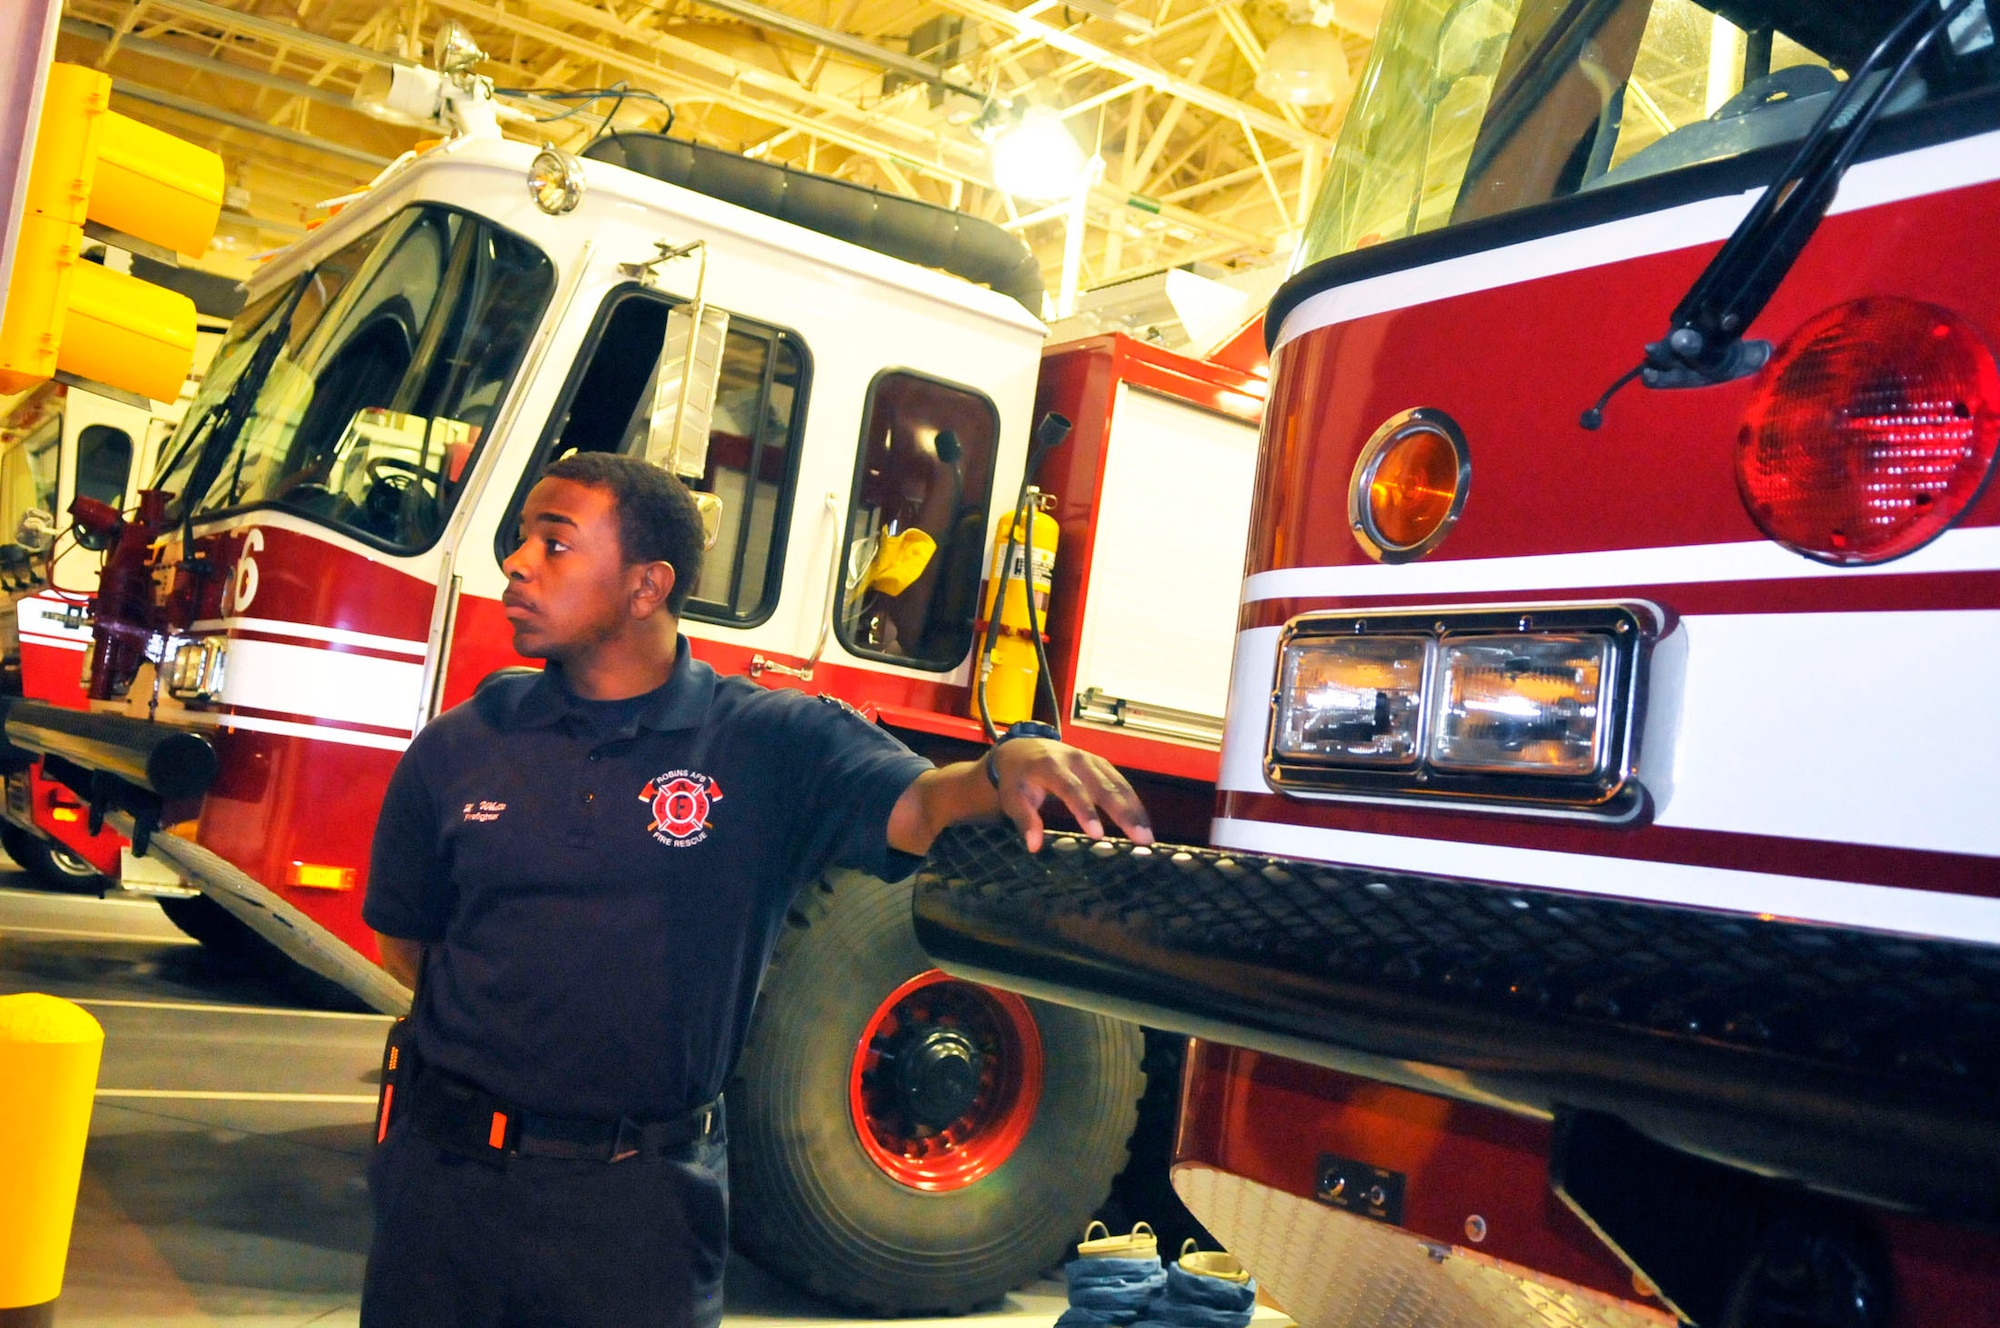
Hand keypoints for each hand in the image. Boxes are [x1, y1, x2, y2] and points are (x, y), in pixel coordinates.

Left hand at [991, 739, 1154, 853]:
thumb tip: (1034, 846)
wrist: (1022, 748)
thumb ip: (1024, 820)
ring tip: (1147, 835)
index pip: (1071, 789)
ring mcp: (1091, 759)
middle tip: (1139, 838)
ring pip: (1117, 784)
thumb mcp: (1012, 797)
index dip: (1085, 811)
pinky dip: (1133, 802)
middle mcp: (1075, 759)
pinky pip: (1120, 782)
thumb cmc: (1016, 777)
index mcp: (1050, 765)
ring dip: (1134, 809)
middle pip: (1103, 786)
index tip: (1097, 835)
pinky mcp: (1100, 764)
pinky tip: (1143, 821)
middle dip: (1123, 813)